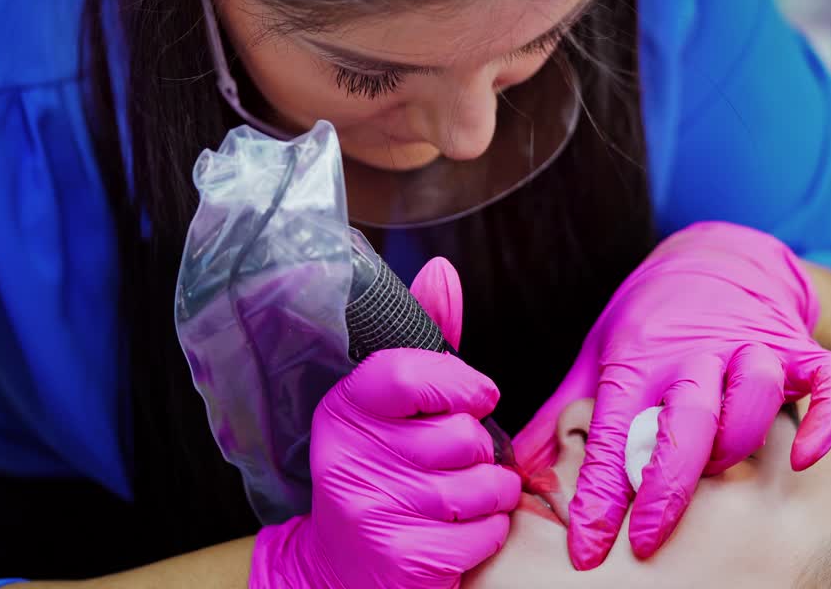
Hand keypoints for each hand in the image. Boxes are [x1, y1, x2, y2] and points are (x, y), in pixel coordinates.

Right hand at [251, 258, 520, 587]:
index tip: (478, 397)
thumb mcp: (389, 410)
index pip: (407, 373)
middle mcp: (349, 458)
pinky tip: (457, 531)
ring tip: (463, 496)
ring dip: (491, 492)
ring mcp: (373, 511)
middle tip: (455, 461)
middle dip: (478, 450)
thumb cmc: (381, 474)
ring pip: (483, 484)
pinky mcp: (403, 559)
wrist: (340, 569)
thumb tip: (441, 272)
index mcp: (344, 409)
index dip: (459, 383)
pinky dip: (488, 532)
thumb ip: (424, 347)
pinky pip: (487, 531)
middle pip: (461, 434)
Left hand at [565, 222, 830, 567]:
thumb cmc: (650, 321)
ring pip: (752, 396)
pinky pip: (828, 381)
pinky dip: (825, 421)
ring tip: (715, 471)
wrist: (713, 257)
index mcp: (636, 358)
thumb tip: (521, 469)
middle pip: (684, 419)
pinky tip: (803, 458)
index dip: (597, 496)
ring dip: (736, 444)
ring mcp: (750, 346)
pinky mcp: (796, 347)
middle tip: (646, 540)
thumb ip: (562, 413)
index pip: (611, 433)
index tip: (586, 548)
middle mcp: (695, 351)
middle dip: (664, 485)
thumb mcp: (596, 354)